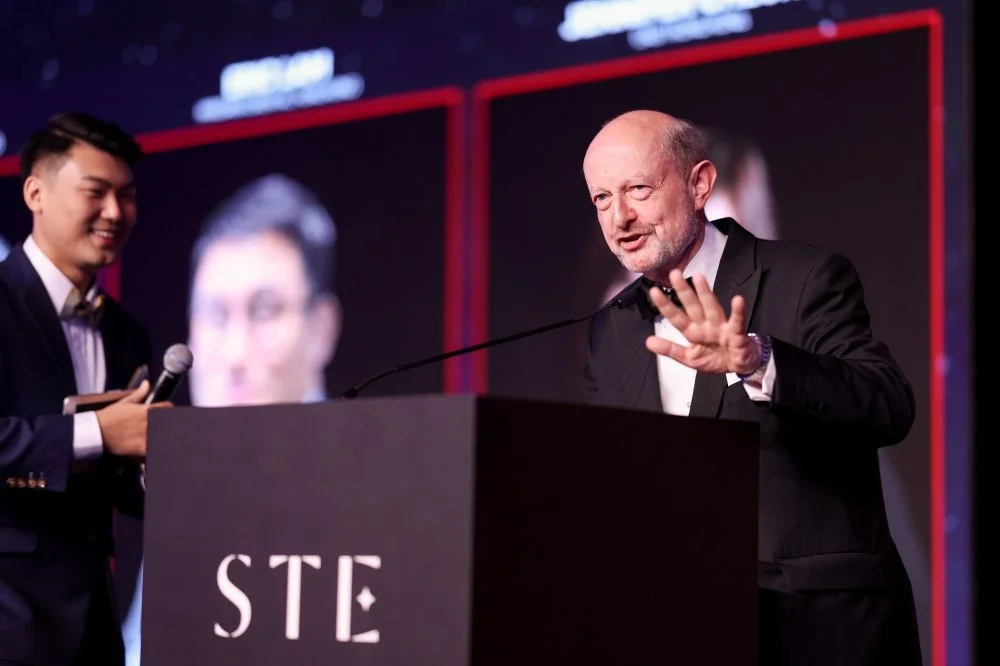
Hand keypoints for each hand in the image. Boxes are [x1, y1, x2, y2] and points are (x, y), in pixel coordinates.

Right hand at [95, 380, 173, 458]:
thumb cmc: (108, 417)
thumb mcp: (124, 402)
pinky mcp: (142, 448)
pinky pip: (155, 448)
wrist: (96, 432)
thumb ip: (139, 393)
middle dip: (168, 422)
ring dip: (164, 434)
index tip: (168, 412)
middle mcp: (149, 422)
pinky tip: (155, 447)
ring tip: (161, 436)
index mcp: (146, 410)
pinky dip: (157, 447)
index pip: (167, 407)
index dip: (169, 409)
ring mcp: (146, 435)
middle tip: (163, 425)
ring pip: (164, 434)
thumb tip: (146, 383)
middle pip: (168, 421)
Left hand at [644, 270, 760, 374]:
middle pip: (693, 306)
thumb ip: (670, 350)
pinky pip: (737, 322)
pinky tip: (738, 300)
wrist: (741, 365)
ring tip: (699, 278)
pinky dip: (738, 312)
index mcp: (693, 332)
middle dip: (683, 291)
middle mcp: (705, 325)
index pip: (676, 317)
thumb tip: (648, 342)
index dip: (666, 306)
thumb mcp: (689, 358)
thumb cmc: (715, 358)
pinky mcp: (737, 333)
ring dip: (706, 293)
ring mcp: (721, 327)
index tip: (654, 291)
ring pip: (711, 308)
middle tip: (674, 274)